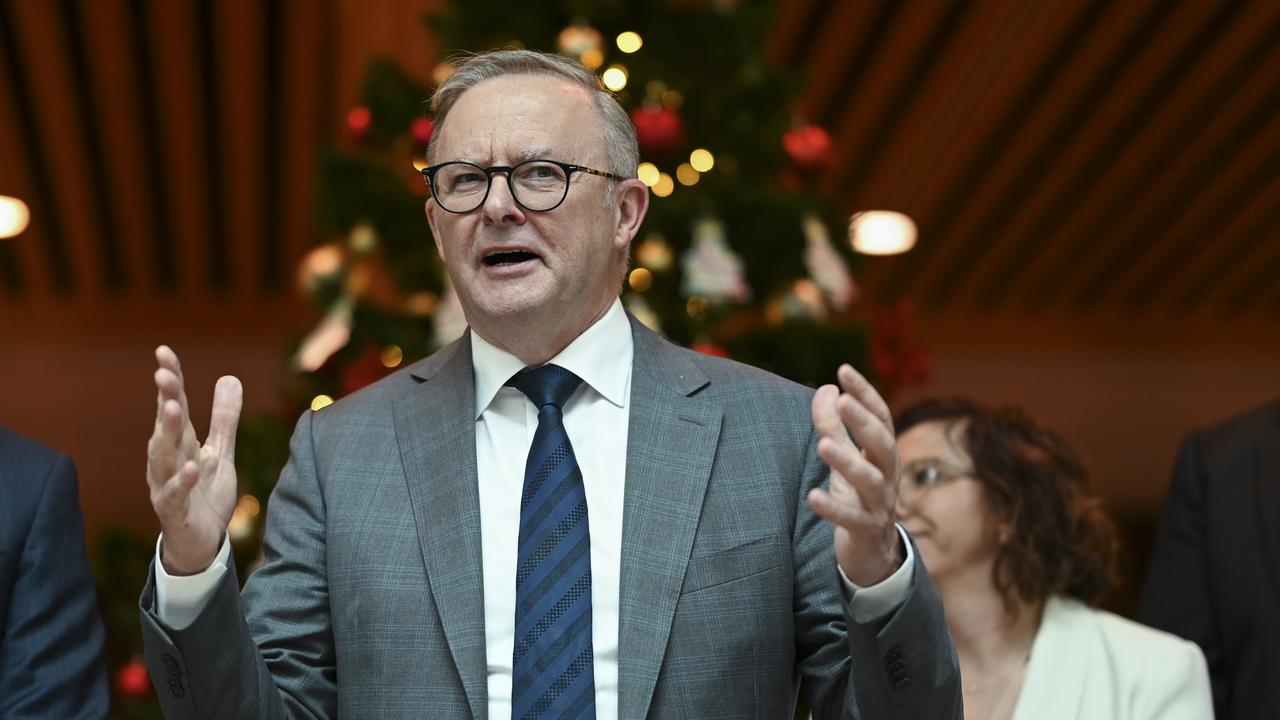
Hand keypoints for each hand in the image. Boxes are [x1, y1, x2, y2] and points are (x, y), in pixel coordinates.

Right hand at [146, 345, 242, 574]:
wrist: (200, 544)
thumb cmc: (205, 495)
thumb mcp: (221, 452)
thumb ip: (225, 418)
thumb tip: (230, 377)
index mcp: (179, 443)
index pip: (173, 405)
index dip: (170, 380)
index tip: (163, 351)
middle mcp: (167, 461)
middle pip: (164, 426)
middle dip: (164, 399)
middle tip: (164, 374)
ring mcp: (166, 485)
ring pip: (162, 457)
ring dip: (167, 433)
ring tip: (173, 409)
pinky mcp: (173, 512)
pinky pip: (173, 495)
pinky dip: (181, 481)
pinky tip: (191, 466)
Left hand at [807, 364, 902, 586]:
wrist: (874, 553)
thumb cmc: (857, 496)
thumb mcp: (844, 458)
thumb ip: (833, 425)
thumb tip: (825, 387)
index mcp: (883, 454)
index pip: (881, 417)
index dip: (865, 393)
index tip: (844, 370)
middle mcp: (887, 475)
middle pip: (882, 443)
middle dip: (863, 421)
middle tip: (842, 401)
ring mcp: (879, 504)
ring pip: (870, 480)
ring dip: (848, 461)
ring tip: (823, 445)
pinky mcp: (866, 531)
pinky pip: (852, 519)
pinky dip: (833, 508)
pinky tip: (813, 496)